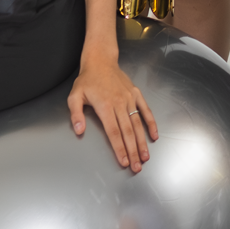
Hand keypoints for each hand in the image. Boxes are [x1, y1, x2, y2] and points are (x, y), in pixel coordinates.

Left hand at [69, 54, 159, 172]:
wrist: (101, 61)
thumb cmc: (87, 80)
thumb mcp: (74, 96)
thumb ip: (76, 114)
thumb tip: (79, 130)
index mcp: (105, 106)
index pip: (114, 132)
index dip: (119, 148)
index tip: (124, 162)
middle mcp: (120, 103)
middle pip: (128, 132)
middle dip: (133, 151)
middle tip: (137, 167)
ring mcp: (130, 98)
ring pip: (138, 124)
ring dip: (142, 142)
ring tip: (145, 157)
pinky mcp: (136, 94)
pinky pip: (146, 110)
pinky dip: (151, 123)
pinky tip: (154, 136)